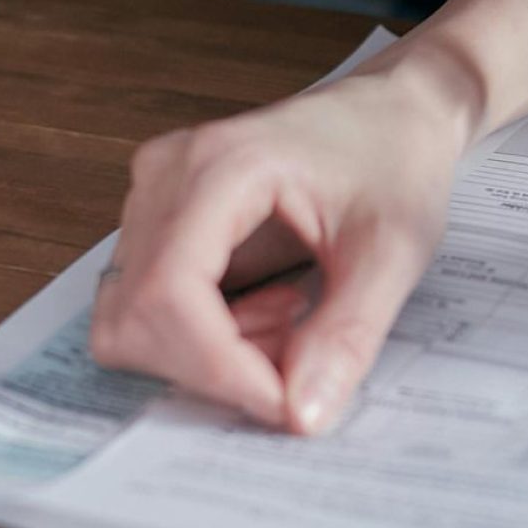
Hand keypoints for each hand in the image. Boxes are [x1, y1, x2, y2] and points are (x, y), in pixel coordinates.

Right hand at [89, 67, 462, 432]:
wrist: (393, 113)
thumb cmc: (395, 158)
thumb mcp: (395, 251)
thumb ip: (346, 336)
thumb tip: (299, 415)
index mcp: (221, 166)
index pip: (169, 294)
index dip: (219, 368)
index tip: (285, 403)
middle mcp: (167, 175)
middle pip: (136, 317)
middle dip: (214, 367)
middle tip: (297, 360)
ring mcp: (153, 196)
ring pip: (133, 320)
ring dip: (208, 353)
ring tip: (289, 325)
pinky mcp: (159, 221)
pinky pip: (146, 307)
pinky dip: (205, 337)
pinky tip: (269, 312)